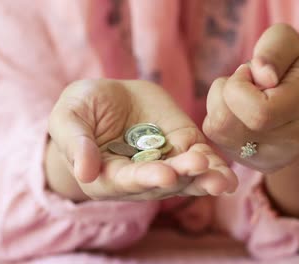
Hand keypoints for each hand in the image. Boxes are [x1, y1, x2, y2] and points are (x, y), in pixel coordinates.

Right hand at [46, 79, 237, 200]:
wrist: (108, 97)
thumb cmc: (82, 109)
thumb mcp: (69, 117)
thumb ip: (75, 143)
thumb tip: (83, 172)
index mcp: (106, 175)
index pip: (126, 180)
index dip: (145, 178)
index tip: (164, 174)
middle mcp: (138, 178)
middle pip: (162, 183)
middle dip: (182, 176)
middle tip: (199, 168)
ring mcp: (163, 163)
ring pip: (186, 177)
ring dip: (205, 180)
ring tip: (222, 180)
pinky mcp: (182, 147)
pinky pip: (200, 161)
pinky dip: (215, 169)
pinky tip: (229, 177)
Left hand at [203, 24, 298, 215]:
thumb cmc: (297, 68)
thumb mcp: (293, 43)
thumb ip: (275, 49)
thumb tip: (260, 75)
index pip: (258, 111)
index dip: (239, 85)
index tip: (251, 71)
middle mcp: (292, 139)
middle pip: (227, 122)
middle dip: (226, 92)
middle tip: (247, 82)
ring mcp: (273, 157)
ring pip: (217, 130)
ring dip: (220, 103)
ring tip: (244, 95)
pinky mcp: (254, 165)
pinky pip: (217, 138)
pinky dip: (220, 117)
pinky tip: (241, 112)